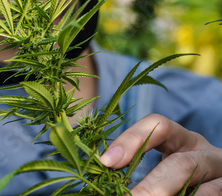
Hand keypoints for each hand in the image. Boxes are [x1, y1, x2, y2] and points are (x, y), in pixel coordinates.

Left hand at [99, 113, 221, 194]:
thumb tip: (104, 169)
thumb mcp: (162, 165)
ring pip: (205, 189)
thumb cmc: (179, 177)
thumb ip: (136, 165)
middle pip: (181, 163)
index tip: (106, 161)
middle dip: (153, 186)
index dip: (132, 138)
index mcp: (180, 138)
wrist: (215, 187)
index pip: (158, 124)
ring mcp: (221, 173)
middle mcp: (204, 152)